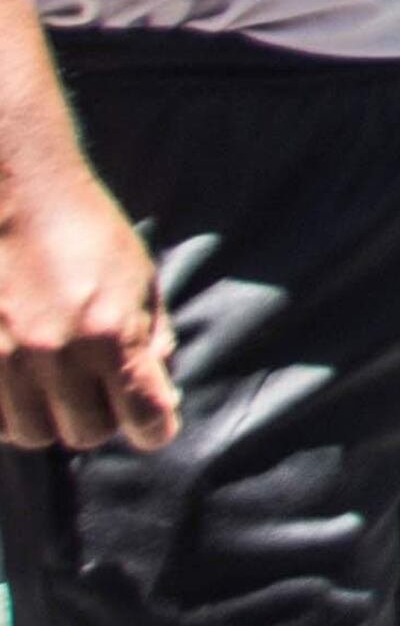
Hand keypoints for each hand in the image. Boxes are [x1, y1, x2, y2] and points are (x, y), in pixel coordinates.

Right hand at [0, 155, 174, 452]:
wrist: (13, 190)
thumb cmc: (84, 229)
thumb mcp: (139, 276)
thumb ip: (151, 335)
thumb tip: (159, 389)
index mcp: (111, 336)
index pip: (145, 419)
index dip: (155, 427)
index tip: (153, 420)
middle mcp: (55, 356)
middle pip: (86, 435)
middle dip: (100, 418)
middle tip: (98, 389)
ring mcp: (3, 360)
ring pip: (32, 434)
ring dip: (48, 418)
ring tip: (53, 385)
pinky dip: (8, 411)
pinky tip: (18, 381)